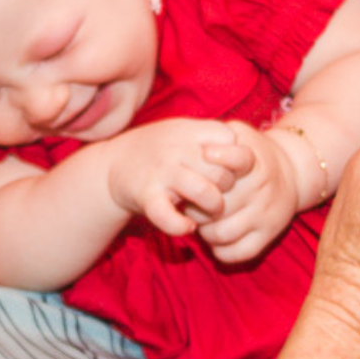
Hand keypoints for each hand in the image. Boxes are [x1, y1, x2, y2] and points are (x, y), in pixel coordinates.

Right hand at [105, 118, 253, 235]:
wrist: (112, 164)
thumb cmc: (159, 150)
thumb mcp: (184, 132)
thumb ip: (212, 136)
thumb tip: (247, 151)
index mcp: (191, 131)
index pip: (233, 143)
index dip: (237, 161)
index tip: (228, 169)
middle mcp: (178, 149)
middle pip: (224, 173)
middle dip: (228, 190)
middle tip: (219, 194)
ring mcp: (162, 172)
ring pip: (206, 193)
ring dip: (213, 207)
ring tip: (207, 212)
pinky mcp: (147, 196)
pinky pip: (169, 217)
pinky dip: (181, 227)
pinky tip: (187, 227)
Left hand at [194, 124, 298, 261]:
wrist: (291, 170)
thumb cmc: (252, 152)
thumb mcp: (240, 134)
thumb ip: (220, 134)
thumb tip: (203, 149)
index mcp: (253, 160)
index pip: (237, 158)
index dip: (217, 158)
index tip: (205, 156)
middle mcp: (260, 188)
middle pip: (217, 204)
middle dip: (195, 205)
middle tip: (190, 202)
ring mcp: (265, 214)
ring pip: (221, 233)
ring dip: (203, 230)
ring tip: (200, 220)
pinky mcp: (269, 235)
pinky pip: (237, 253)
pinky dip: (219, 250)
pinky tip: (214, 237)